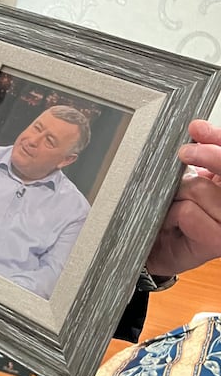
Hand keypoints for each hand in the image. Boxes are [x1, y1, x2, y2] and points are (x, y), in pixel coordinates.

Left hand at [146, 119, 220, 276]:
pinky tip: (174, 222)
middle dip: (205, 157)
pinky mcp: (218, 241)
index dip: (218, 139)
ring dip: (180, 193)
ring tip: (176, 204)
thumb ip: (204, 154)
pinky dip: (174, 213)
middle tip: (185, 152)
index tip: (197, 127)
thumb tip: (199, 128)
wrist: (160, 248)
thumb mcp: (190, 176)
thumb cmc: (176, 211)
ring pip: (201, 190)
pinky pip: (188, 212)